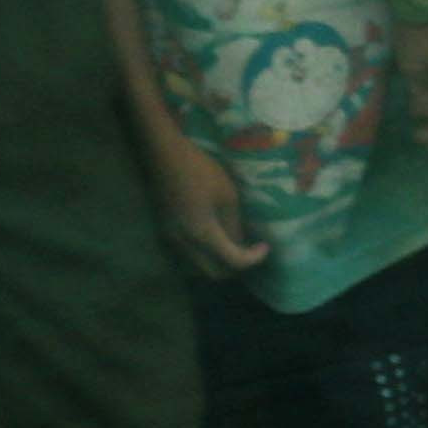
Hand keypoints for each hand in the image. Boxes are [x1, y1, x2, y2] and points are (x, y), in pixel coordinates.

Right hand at [141, 125, 263, 282]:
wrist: (164, 154)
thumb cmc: (200, 170)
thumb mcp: (227, 196)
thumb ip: (234, 225)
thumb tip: (240, 243)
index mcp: (202, 234)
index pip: (233, 262)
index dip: (253, 259)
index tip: (264, 246)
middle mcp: (184, 243)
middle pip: (213, 273)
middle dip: (235, 268)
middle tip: (250, 252)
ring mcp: (171, 238)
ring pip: (198, 267)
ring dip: (218, 264)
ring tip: (234, 246)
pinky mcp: (165, 231)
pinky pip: (188, 255)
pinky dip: (204, 255)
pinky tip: (215, 239)